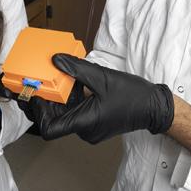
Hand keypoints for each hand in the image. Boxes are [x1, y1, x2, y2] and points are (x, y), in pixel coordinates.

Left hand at [32, 53, 174, 143]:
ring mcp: (89, 129)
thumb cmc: (133, 95)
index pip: (49, 128)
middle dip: (44, 101)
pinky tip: (72, 85)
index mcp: (84, 123)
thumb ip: (76, 69)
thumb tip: (55, 60)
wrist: (154, 107)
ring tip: (55, 79)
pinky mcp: (93, 125)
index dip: (38, 111)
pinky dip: (69, 100)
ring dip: (57, 99)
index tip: (36, 93)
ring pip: (64, 116)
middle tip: (37, 83)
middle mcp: (84, 130)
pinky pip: (75, 114)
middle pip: (53, 120)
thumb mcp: (102, 77)